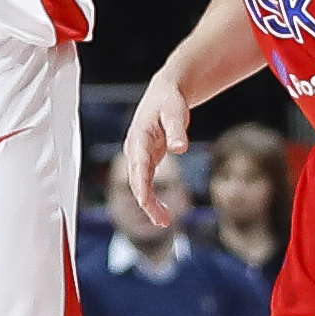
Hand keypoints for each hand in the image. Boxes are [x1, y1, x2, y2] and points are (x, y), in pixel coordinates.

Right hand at [109, 70, 193, 233]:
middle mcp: (135, 149)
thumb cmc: (169, 101)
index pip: (138, 165)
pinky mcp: (146, 160)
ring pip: (139, 184)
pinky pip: (146, 182)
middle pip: (136, 180)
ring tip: (164, 222)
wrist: (164, 93)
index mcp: (139, 137)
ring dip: (149, 204)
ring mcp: (139, 156)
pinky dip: (152, 197)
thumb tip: (180, 149)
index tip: (145, 200)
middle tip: (162, 221)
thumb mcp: (175, 112)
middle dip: (147, 201)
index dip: (141, 184)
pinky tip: (162, 210)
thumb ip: (177, 130)